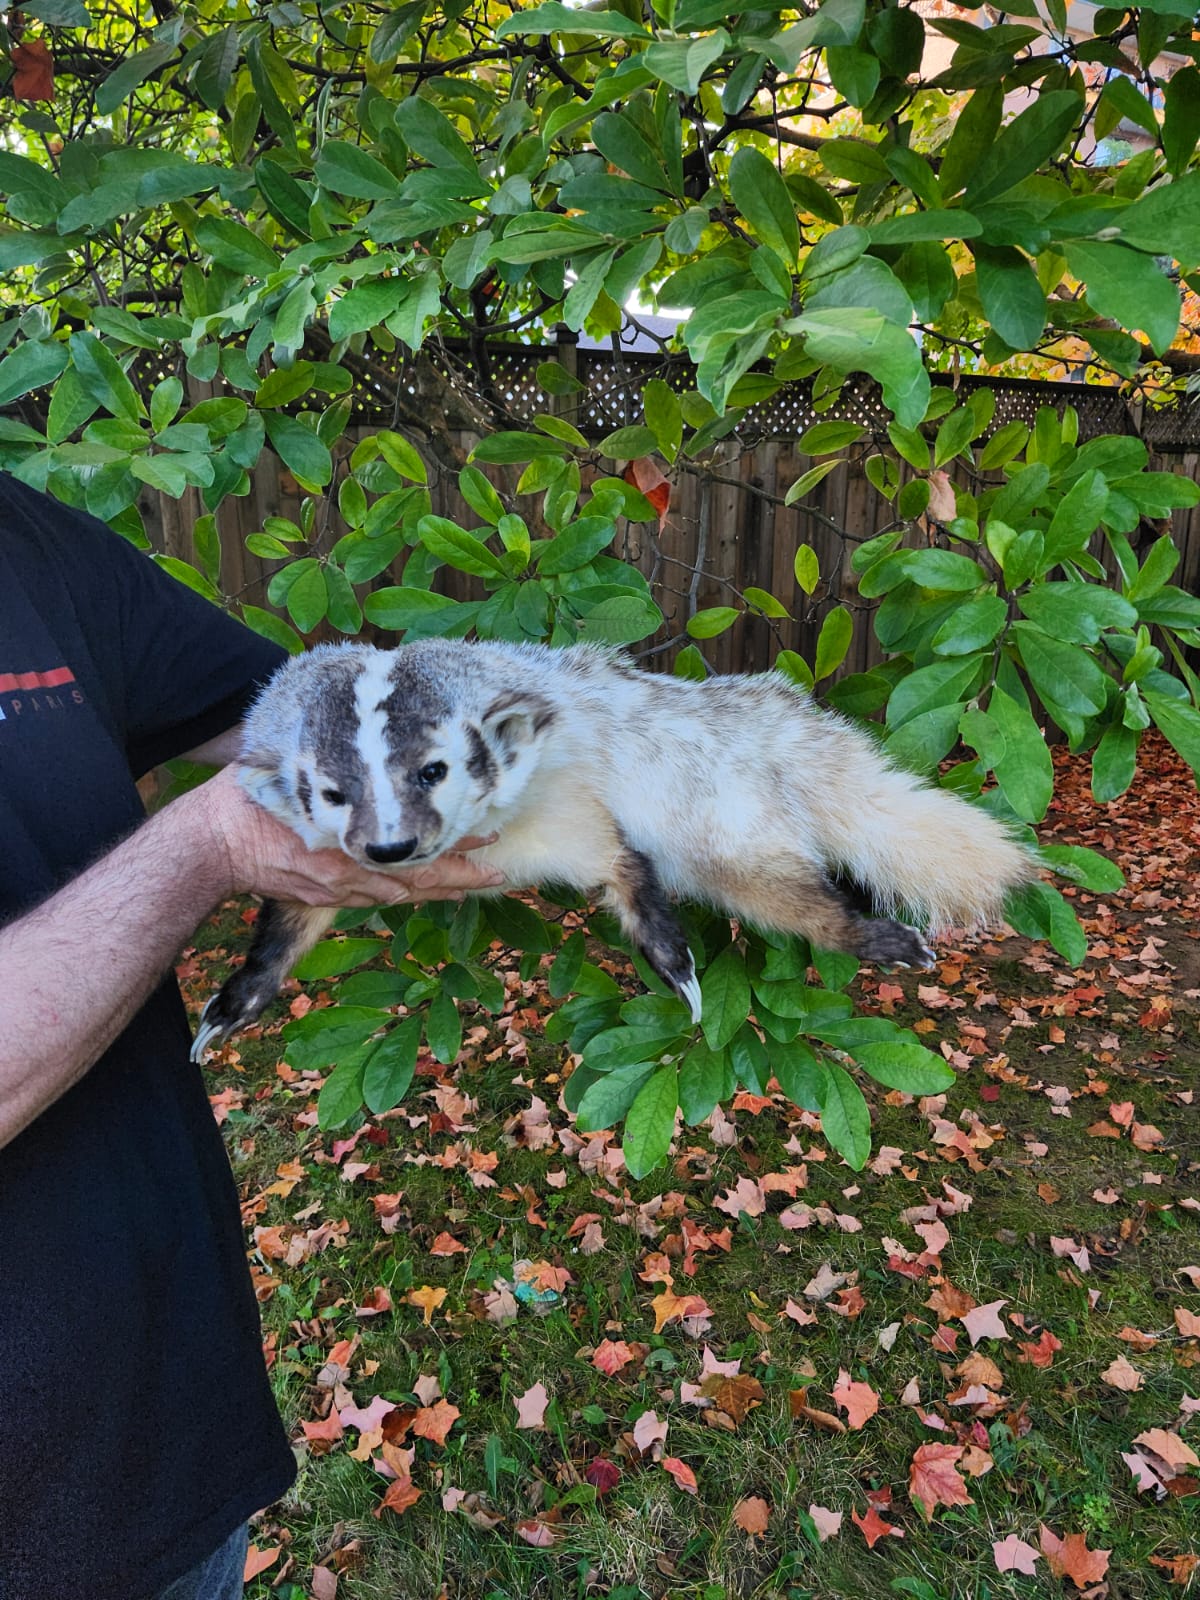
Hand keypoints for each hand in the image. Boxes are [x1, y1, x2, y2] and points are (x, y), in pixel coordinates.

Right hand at [191, 766, 504, 906]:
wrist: (211, 844)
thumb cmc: (250, 798)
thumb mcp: (295, 770)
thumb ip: (335, 763)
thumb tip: (367, 732)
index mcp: (348, 837)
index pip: (414, 845)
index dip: (455, 844)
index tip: (489, 833)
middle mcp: (348, 870)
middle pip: (418, 878)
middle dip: (461, 876)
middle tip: (501, 874)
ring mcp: (338, 888)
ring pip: (402, 893)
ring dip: (441, 890)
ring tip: (479, 885)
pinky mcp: (325, 898)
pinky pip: (375, 898)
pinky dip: (406, 895)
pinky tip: (427, 892)